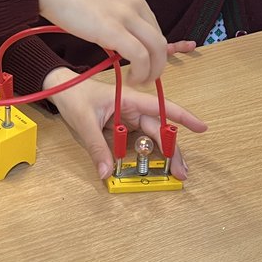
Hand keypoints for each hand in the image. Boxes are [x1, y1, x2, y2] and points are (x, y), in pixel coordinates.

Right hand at [32, 0, 167, 86]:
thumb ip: (110, 10)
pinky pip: (140, 56)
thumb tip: (111, 33)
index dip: (150, 45)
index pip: (151, 22)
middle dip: (157, 61)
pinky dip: (141, 72)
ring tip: (140, 81)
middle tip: (148, 76)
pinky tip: (131, 79)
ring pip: (156, 48)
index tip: (144, 60)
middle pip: (158, 36)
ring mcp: (126, 13)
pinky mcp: (114, 29)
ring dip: (152, 70)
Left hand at [45, 60, 207, 179]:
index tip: (202, 127)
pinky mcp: (121, 127)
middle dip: (173, 150)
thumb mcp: (83, 122)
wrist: (59, 88)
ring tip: (174, 173)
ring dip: (162, 155)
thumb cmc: (73, 95)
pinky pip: (137, 142)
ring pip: (151, 138)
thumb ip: (96, 147)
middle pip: (159, 129)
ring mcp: (128, 119)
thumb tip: (106, 172)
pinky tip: (154, 167)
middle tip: (182, 172)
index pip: (161, 107)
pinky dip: (146, 155)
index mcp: (129, 100)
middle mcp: (132, 109)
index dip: (183, 117)